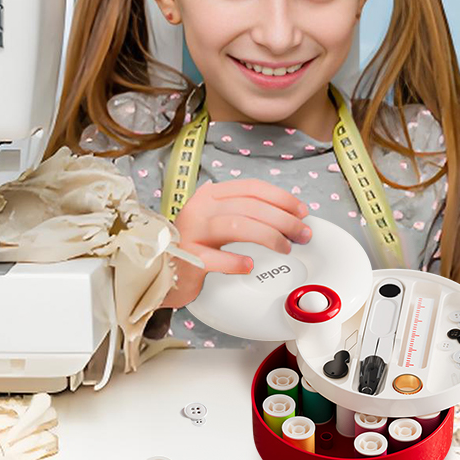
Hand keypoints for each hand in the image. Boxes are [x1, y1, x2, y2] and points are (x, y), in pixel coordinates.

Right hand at [162, 178, 310, 308]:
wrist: (158, 271)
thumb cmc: (193, 246)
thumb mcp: (216, 221)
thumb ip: (243, 213)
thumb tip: (284, 215)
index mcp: (210, 195)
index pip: (251, 188)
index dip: (281, 198)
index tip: (301, 211)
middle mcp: (200, 208)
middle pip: (250, 206)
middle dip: (284, 219)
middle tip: (302, 233)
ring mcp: (192, 232)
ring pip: (237, 226)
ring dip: (268, 236)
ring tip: (285, 248)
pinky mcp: (187, 258)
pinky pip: (214, 258)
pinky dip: (235, 262)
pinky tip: (249, 265)